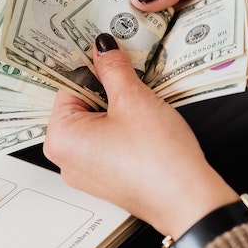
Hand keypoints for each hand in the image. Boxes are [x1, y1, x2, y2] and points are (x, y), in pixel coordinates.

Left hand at [43, 34, 238, 238]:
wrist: (188, 200)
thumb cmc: (157, 158)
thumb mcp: (133, 99)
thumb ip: (113, 68)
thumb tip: (102, 48)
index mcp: (60, 138)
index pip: (67, 86)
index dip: (91, 67)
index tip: (108, 53)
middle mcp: (66, 159)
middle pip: (81, 106)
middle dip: (106, 88)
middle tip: (130, 74)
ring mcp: (86, 172)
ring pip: (97, 124)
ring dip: (118, 108)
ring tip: (142, 101)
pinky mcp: (107, 179)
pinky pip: (108, 143)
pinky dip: (123, 128)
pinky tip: (145, 123)